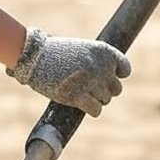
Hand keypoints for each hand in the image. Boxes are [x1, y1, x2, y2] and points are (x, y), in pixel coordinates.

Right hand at [8, 27, 130, 116]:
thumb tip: (113, 78)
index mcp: (104, 51)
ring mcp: (91, 81)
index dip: (115, 76)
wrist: (34, 55)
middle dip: (104, 90)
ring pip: (105, 100)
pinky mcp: (78, 95)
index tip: (103, 78)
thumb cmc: (57, 52)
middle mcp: (101, 66)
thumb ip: (99, 61)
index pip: (125, 69)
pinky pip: (96, 110)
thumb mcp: (82, 49)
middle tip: (87, 88)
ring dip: (94, 99)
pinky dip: (90, 110)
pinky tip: (80, 103)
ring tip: (79, 91)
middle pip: (116, 88)